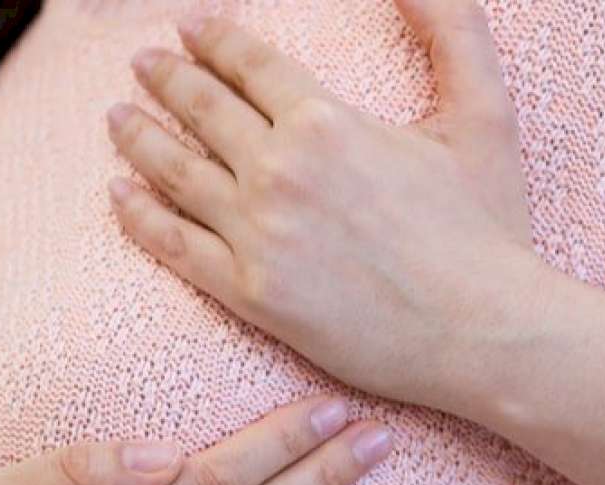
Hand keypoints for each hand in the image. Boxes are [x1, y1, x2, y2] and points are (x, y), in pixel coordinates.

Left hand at [106, 1, 550, 416]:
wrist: (480, 334)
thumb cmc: (486, 230)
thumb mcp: (485, 114)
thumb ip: (453, 29)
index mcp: (326, 122)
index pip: (251, 66)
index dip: (215, 42)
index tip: (190, 30)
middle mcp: (279, 171)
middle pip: (202, 109)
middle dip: (166, 77)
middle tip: (143, 63)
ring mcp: (257, 234)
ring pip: (176, 172)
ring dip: (139, 136)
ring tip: (117, 117)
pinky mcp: (248, 293)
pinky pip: (175, 246)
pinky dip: (139, 215)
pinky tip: (119, 194)